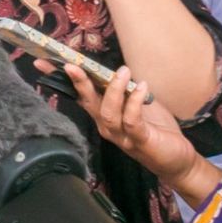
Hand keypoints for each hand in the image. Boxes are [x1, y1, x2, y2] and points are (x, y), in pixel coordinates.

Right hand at [58, 62, 200, 186]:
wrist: (178, 160)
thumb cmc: (156, 129)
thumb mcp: (138, 104)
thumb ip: (125, 90)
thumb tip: (114, 68)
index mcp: (103, 114)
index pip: (78, 94)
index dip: (60, 78)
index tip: (43, 62)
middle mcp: (106, 125)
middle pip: (87, 102)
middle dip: (78, 82)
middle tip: (71, 65)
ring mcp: (120, 135)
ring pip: (107, 111)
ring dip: (113, 89)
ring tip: (123, 71)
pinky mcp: (138, 141)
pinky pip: (131, 120)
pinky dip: (135, 101)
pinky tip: (142, 86)